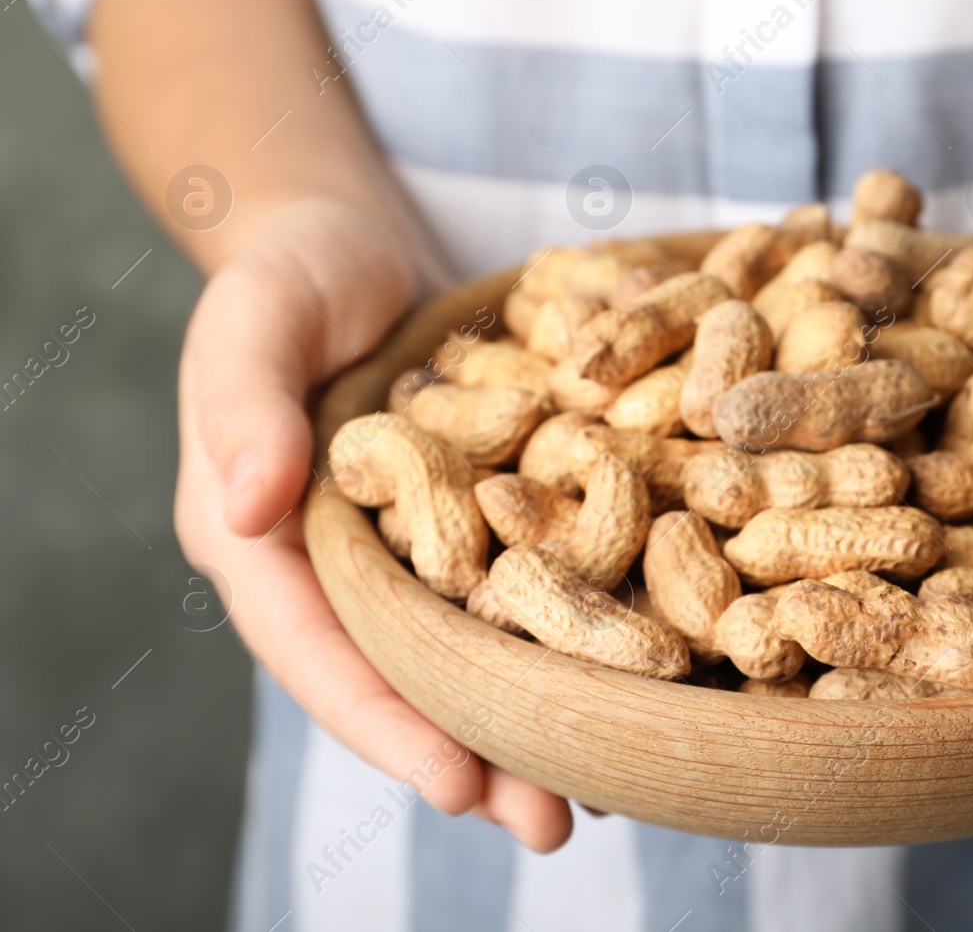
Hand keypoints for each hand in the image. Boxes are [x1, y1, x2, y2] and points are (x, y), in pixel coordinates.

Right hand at [173, 201, 574, 852]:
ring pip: (473, 649)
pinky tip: (637, 677)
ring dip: (536, 715)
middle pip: (406, 676)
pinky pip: (520, 587)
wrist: (356, 244)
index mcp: (265, 543)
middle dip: (478, 752)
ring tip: (613, 787)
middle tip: (554, 825)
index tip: (459, 784)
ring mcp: (410, 549)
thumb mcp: (253, 319)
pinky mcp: (474, 518)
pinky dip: (571, 631)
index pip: (318, 650)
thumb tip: (247, 509)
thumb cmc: (290, 275)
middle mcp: (341, 567)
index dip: (384, 721)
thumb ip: (241, 406)